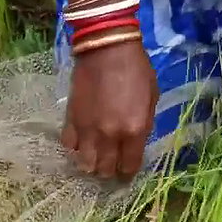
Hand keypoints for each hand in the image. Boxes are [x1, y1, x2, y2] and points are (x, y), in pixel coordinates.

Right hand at [62, 40, 158, 179]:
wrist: (107, 49)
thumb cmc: (136, 69)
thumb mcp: (151, 98)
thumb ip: (143, 125)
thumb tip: (133, 144)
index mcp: (134, 130)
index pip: (129, 167)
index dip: (127, 173)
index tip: (126, 171)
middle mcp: (110, 136)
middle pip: (105, 170)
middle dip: (109, 171)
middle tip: (110, 164)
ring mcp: (88, 130)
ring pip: (85, 164)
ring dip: (91, 164)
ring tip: (94, 158)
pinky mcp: (71, 121)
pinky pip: (70, 146)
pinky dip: (75, 148)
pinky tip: (81, 143)